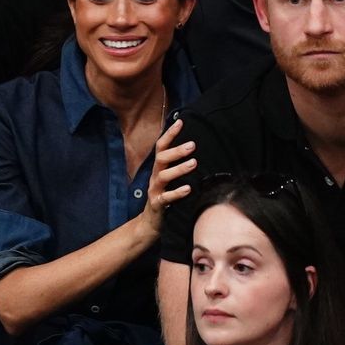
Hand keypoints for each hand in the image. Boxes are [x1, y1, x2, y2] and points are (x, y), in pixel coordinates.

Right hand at [139, 119, 195, 234]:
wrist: (151, 223)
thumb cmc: (165, 197)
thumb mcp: (170, 179)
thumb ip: (177, 165)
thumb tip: (193, 148)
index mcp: (159, 168)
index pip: (161, 147)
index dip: (169, 134)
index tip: (181, 122)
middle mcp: (155, 177)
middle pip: (161, 159)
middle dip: (176, 150)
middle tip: (193, 145)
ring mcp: (154, 190)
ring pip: (163, 176)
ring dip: (179, 169)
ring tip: (194, 163)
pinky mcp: (157, 205)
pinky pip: (165, 197)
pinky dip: (177, 192)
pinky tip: (188, 188)